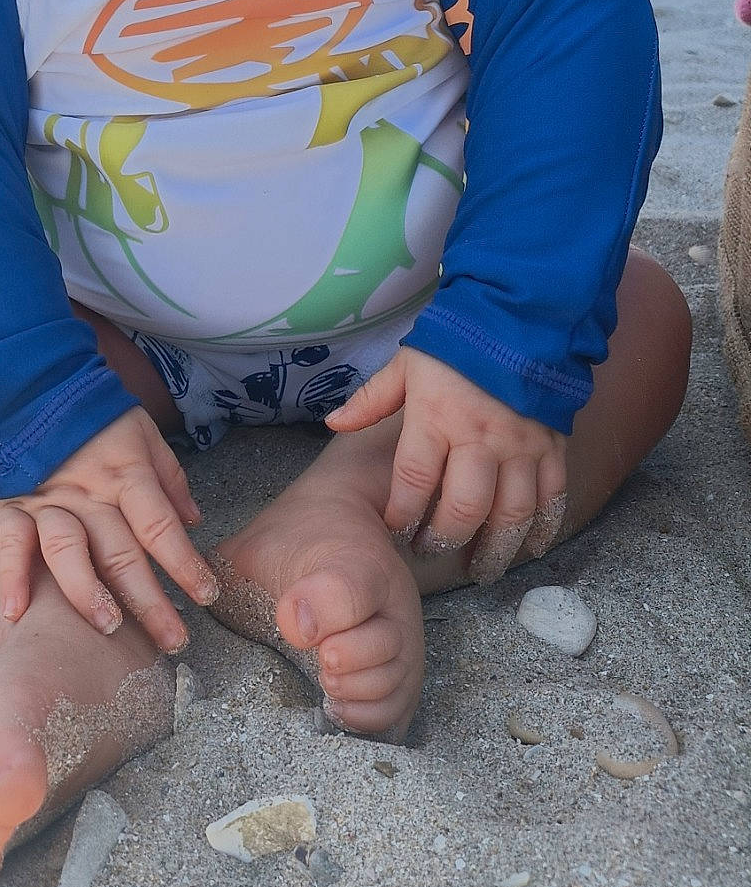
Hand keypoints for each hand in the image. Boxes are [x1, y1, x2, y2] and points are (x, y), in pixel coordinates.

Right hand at [0, 409, 218, 651]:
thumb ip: (170, 479)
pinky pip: (11, 544)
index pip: (161, 528)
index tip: (206, 596)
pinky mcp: (15, 505)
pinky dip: (11, 578)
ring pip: (68, 552)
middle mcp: (89, 493)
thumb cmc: (99, 415)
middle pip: (122, 553)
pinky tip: (17, 612)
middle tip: (172, 640)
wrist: (36, 385)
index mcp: (127, 474)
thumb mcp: (145, 434)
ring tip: (108, 626)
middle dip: (149, 601)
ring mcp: (49, 501)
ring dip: (87, 593)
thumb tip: (193, 521)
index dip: (186, 565)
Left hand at [326, 348, 567, 580]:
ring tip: (480, 571)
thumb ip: (372, 399)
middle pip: (463, 508)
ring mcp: (521, 447)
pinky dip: (542, 530)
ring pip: (511, 514)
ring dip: (495, 549)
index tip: (396, 531)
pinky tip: (529, 549)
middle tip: (432, 553)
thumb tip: (334, 423)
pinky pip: (552, 499)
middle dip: (445, 541)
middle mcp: (480, 439)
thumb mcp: (407, 364)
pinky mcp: (553, 448)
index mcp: (436, 418)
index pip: (413, 482)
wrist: (520, 316)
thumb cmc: (457, 344)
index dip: (402, 515)